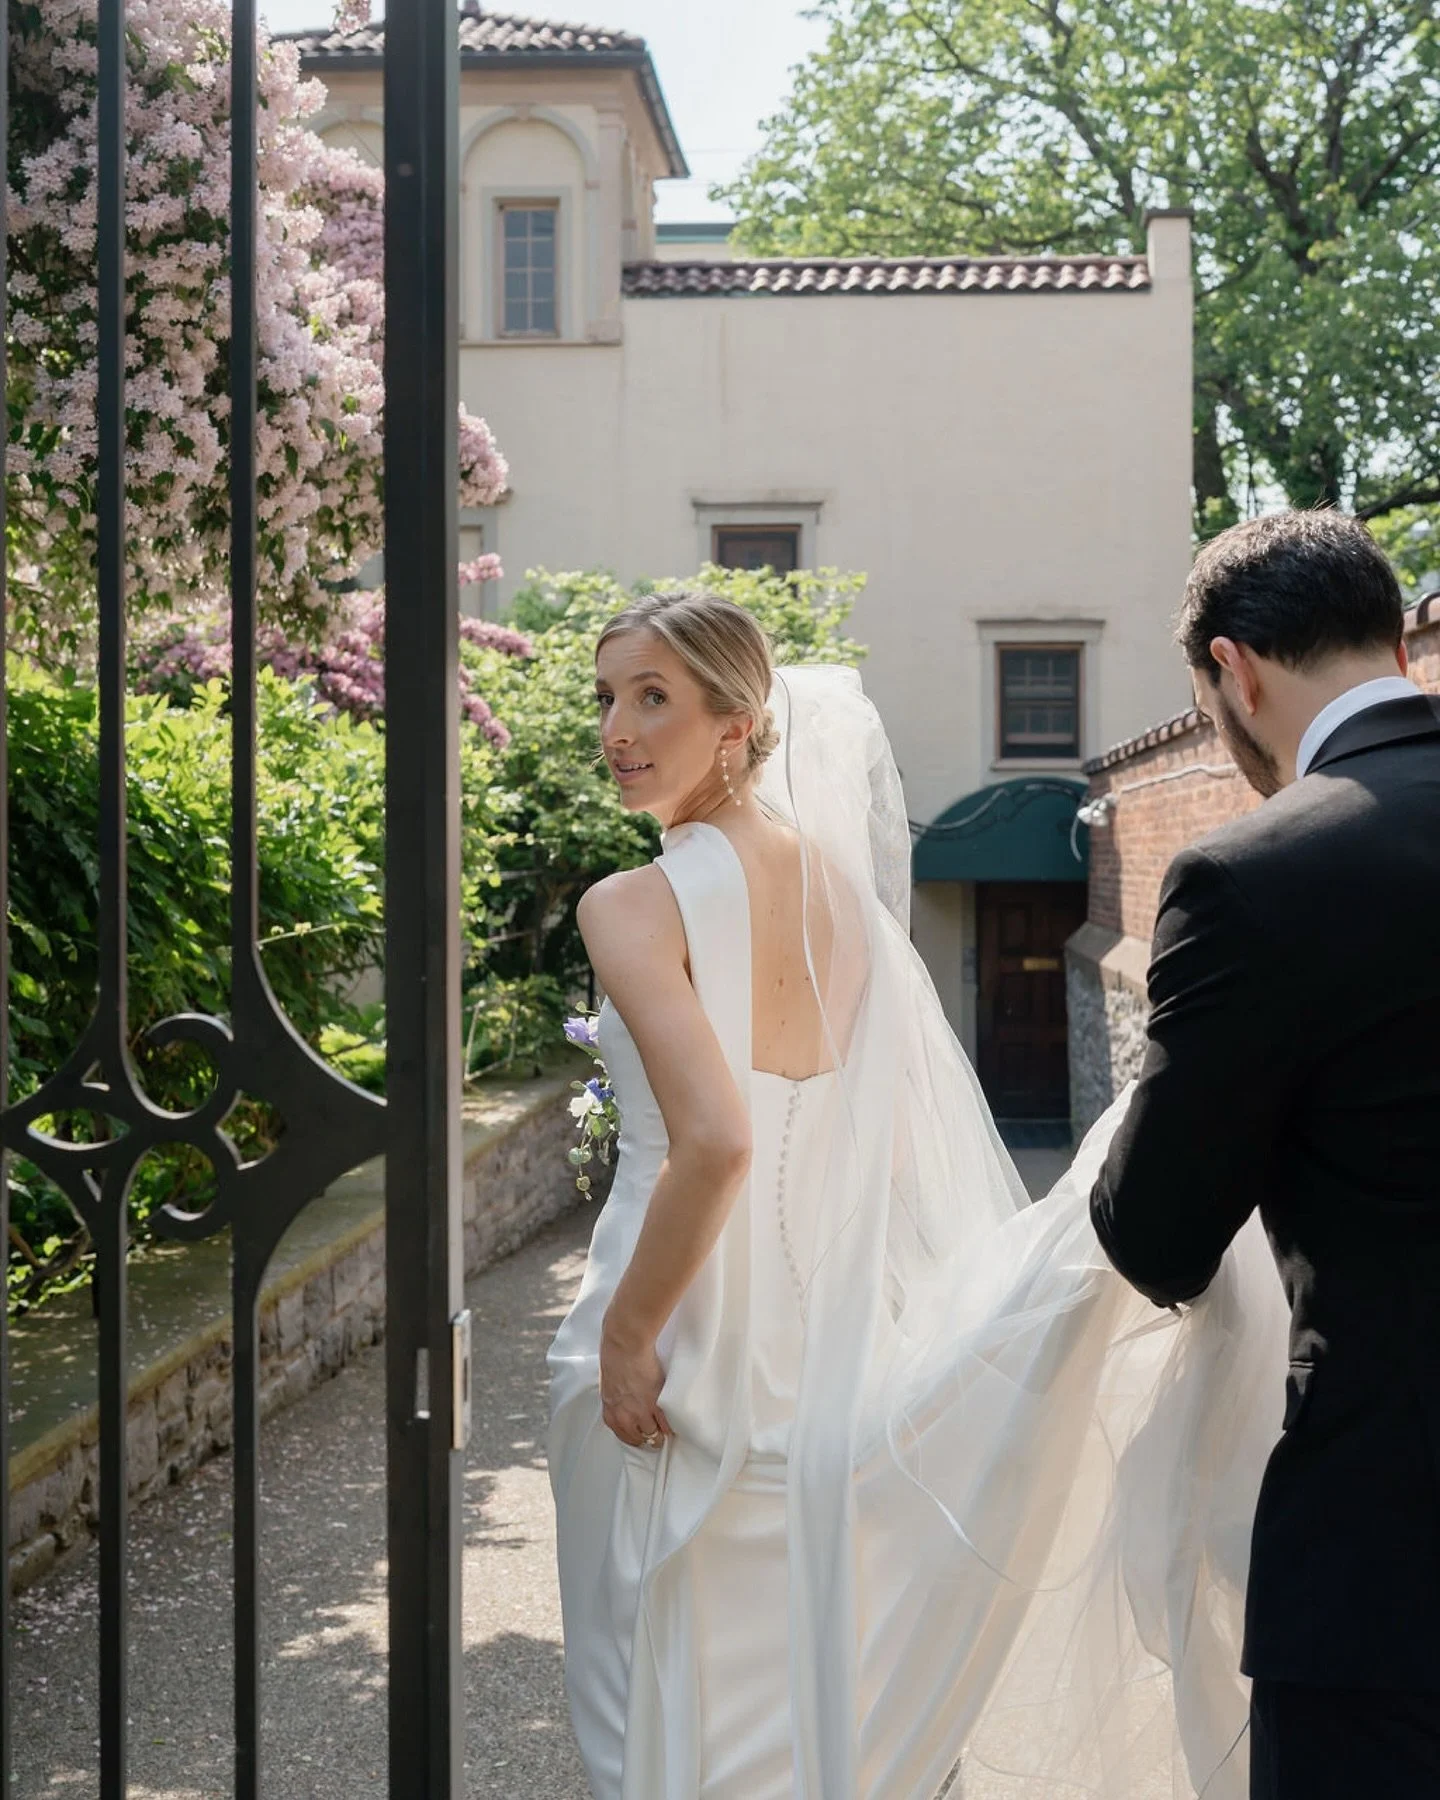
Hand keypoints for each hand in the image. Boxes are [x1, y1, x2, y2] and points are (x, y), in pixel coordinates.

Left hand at [599, 1314, 670, 1449]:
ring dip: (659, 1432)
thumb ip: (617, 1398)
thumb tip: (625, 1400)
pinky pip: (666, 1425)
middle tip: (654, 1433)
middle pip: (638, 1439)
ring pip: (653, 1435)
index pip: (623, 1436)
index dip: (634, 1435)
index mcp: (610, 1412)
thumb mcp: (610, 1384)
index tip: (641, 1434)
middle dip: (646, 1437)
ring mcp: (641, 1413)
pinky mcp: (656, 1405)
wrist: (625, 1346)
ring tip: (665, 1429)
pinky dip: (670, 1425)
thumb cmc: (614, 1357)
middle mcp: (624, 1417)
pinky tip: (672, 1421)